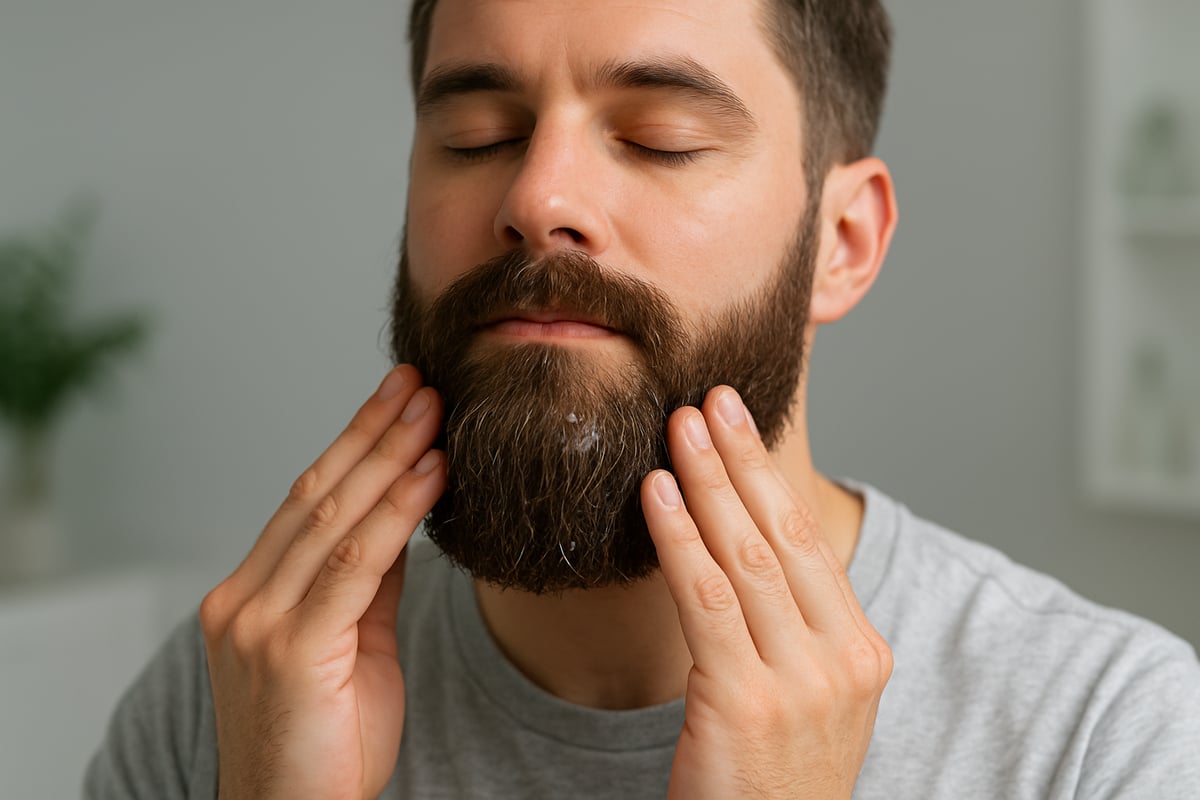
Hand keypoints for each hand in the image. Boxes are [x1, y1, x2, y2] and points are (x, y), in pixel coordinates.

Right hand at [198, 365, 445, 799]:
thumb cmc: (325, 745)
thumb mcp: (351, 647)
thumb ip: (365, 584)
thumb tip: (399, 519)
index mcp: (250, 595)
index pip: (306, 501)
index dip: (354, 445)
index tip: (397, 399)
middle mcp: (242, 599)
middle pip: (317, 495)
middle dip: (373, 433)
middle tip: (418, 383)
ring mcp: (258, 623)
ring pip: (334, 518)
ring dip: (390, 456)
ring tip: (433, 411)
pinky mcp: (288, 649)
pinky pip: (355, 564)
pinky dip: (398, 511)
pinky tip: (431, 473)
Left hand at [641, 386, 891, 798]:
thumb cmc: (771, 782)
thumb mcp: (805, 699)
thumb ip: (791, 632)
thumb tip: (744, 548)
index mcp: (862, 653)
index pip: (811, 543)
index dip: (770, 476)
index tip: (740, 422)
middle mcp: (843, 662)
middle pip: (785, 536)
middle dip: (743, 459)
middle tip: (709, 400)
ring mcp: (801, 684)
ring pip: (747, 557)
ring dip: (708, 482)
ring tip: (678, 428)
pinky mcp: (746, 704)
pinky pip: (706, 600)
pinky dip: (679, 538)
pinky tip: (656, 494)